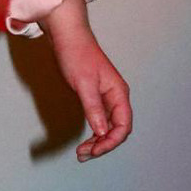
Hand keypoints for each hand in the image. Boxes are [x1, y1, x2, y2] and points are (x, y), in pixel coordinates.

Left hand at [42, 0, 130, 160]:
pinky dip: (93, 131)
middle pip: (117, 129)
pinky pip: (99, 119)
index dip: (111, 142)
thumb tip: (102, 131)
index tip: (94, 150)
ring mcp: (106, 97)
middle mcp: (116, 96)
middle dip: (103, 145)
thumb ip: (93, 108)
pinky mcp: (95, 95)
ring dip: (97, 141)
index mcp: (119, 93)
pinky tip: (84, 140)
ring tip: (82, 152)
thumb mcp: (84, 84)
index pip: (123, 125)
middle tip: (83, 155)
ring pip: (107, 126)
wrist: (67, 35)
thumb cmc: (76, 54)